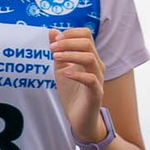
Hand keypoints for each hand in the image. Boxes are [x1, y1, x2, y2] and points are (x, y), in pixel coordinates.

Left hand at [50, 27, 107, 141]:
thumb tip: (52, 31)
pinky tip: (65, 74)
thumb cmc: (72, 93)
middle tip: (52, 48)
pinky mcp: (96, 93)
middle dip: (68, 42)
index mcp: (89, 57)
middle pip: (87, 44)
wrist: (79, 118)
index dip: (71, 33)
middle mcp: (96, 65)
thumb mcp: (61, 69)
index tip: (55, 40)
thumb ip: (58, 51)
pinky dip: (77, 74)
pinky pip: (91, 80)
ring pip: (90, 58)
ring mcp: (98, 79)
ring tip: (55, 57)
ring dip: (70, 55)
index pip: (86, 35)